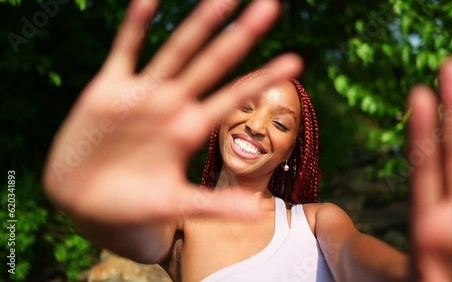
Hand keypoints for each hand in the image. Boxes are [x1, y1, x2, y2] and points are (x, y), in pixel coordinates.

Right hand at [42, 0, 301, 223]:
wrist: (87, 202)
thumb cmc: (135, 206)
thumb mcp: (176, 205)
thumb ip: (213, 206)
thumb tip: (255, 212)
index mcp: (190, 129)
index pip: (234, 97)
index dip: (263, 79)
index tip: (296, 62)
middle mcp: (172, 105)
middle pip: (213, 63)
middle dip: (240, 36)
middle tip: (270, 6)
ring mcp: (142, 95)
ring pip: (176, 51)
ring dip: (199, 24)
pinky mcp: (108, 90)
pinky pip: (124, 51)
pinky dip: (135, 26)